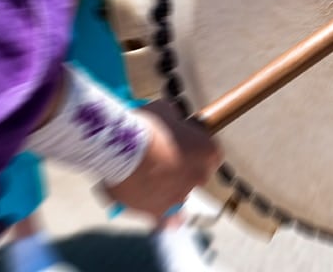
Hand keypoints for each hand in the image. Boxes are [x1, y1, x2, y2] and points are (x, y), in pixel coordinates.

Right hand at [104, 100, 221, 219]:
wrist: (122, 147)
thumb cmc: (146, 125)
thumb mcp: (165, 111)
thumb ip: (173, 119)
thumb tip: (171, 116)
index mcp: (208, 152)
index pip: (210, 154)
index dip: (196, 150)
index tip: (184, 146)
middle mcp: (199, 177)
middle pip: (196, 177)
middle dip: (182, 170)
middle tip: (162, 161)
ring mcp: (178, 196)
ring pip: (180, 199)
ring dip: (171, 193)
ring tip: (154, 185)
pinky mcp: (156, 211)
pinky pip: (164, 221)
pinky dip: (161, 220)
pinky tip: (155, 214)